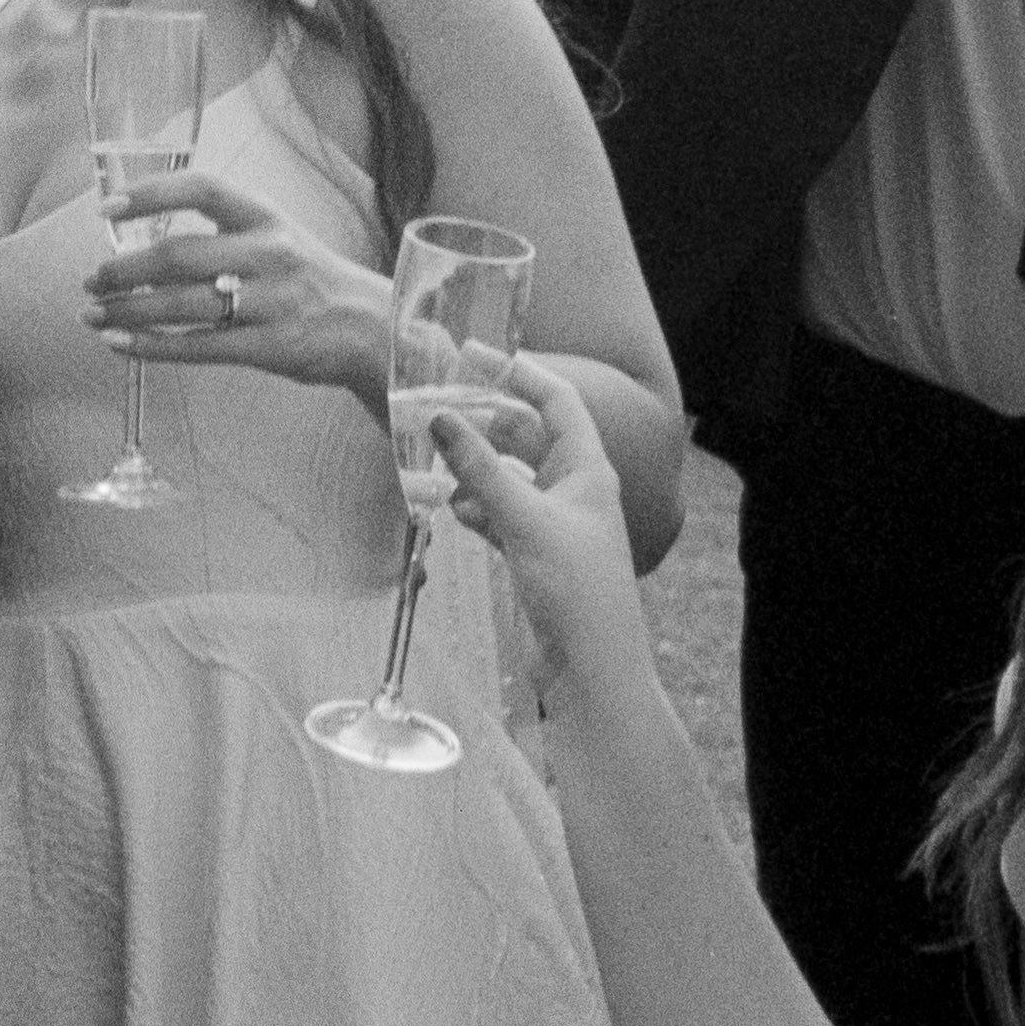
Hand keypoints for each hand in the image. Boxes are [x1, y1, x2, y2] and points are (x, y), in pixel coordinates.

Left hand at [85, 167, 394, 394]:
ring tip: (93, 315)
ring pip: (181, 305)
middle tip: (92, 279)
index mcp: (265, 216)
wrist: (367, 327)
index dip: (150, 194)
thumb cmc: (307, 278)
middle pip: (179, 256)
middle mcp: (268, 253)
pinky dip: (152, 348)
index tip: (107, 208)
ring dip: (127, 311)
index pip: (202, 190)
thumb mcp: (275, 235)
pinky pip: (197, 347)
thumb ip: (221, 232)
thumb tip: (143, 239)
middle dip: (125, 269)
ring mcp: (269, 302)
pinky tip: (120, 345)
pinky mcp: (268, 346)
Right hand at [429, 355, 651, 693]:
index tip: (473, 353)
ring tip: (431, 455)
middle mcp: (574, 489)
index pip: (555, 400)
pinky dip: (476, 506)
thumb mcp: (525, 521)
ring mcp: (554, 523)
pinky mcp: (535, 555)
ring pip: (508, 476)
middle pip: (526, 435)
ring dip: (474, 466)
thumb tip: (441, 418)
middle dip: (485, 420)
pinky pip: (499, 514)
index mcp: (588, 469)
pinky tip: (450, 507)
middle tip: (437, 404)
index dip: (518, 372)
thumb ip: (480, 470)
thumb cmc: (578, 592)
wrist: (593, 672)